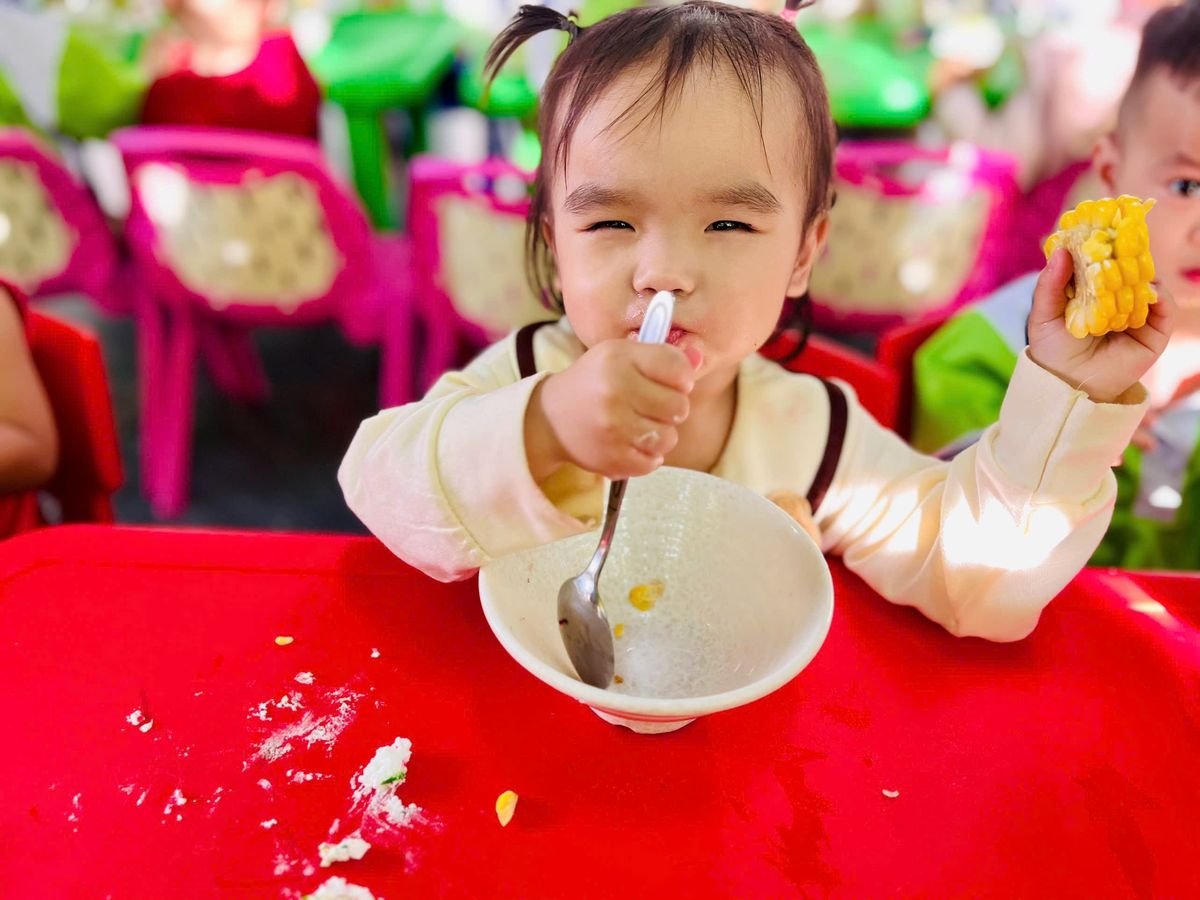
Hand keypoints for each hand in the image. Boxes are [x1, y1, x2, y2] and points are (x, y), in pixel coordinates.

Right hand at [526, 339, 695, 480]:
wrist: (551, 419)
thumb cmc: (594, 383)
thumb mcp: (621, 356)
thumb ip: (662, 356)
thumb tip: (699, 359)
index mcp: (618, 358)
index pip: (679, 369)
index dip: (681, 378)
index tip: (669, 383)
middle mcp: (614, 391)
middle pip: (679, 407)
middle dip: (671, 409)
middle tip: (652, 407)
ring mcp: (612, 428)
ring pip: (669, 438)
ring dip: (661, 435)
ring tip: (642, 427)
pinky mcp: (611, 458)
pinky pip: (653, 462)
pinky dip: (647, 456)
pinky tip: (631, 443)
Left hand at [1026, 248, 1175, 403]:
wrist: (1068, 385)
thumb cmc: (1052, 350)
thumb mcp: (1044, 314)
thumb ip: (1050, 284)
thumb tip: (1062, 250)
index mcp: (1091, 292)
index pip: (1101, 262)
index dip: (1102, 244)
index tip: (1100, 227)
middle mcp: (1116, 299)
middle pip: (1128, 269)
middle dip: (1127, 253)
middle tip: (1123, 236)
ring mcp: (1137, 314)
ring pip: (1148, 285)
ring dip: (1142, 273)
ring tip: (1131, 266)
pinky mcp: (1154, 333)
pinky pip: (1164, 309)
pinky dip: (1159, 297)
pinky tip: (1147, 291)